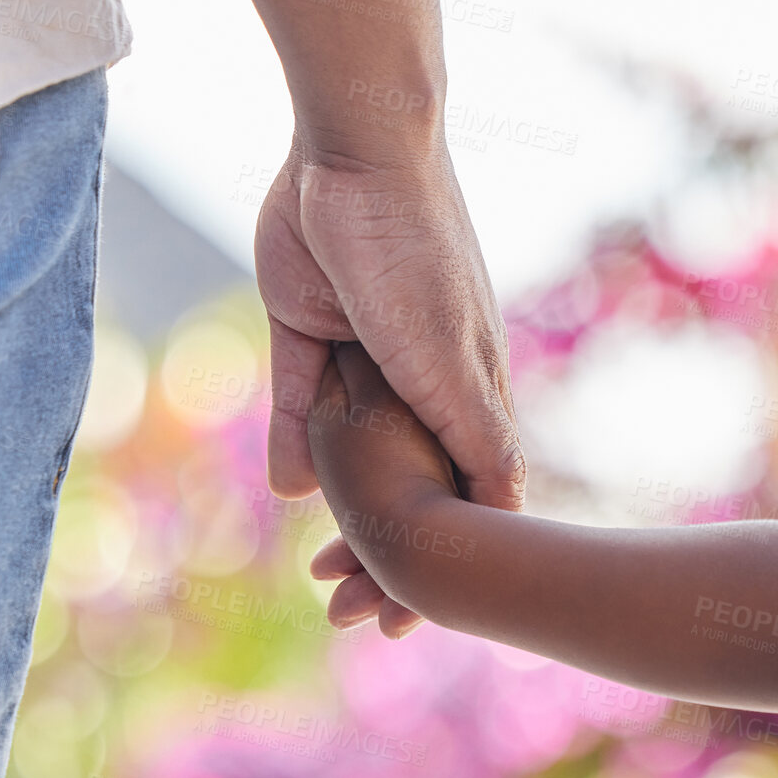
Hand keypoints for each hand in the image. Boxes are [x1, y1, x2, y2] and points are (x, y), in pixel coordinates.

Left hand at [255, 141, 523, 627]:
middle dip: (379, 558)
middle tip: (347, 615)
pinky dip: (292, 450)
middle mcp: (420, 390)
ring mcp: (365, 365)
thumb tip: (488, 528)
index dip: (441, 568)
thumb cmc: (423, 261)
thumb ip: (477, 443)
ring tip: (319, 578)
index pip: (462, 502)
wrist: (358, 154)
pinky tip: (289, 493)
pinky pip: (299, 407)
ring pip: (348, 460)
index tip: (412, 622)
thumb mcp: (458, 367)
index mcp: (468, 401)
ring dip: (337, 516)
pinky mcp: (309, 334)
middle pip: (402, 492)